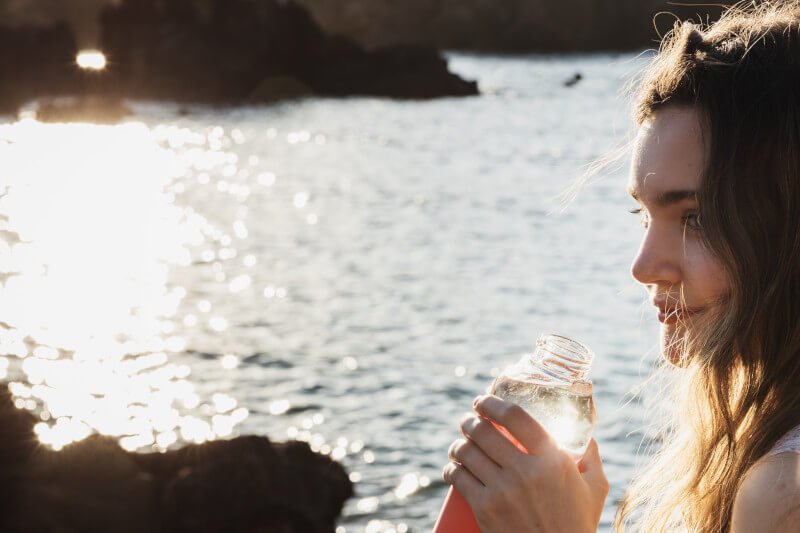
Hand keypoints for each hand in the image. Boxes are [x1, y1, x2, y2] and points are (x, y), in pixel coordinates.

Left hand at [442, 395, 608, 532]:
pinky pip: (457, 477)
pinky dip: (450, 468)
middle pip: (483, 430)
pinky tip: (453, 467)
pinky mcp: (485, 510)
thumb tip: (586, 432)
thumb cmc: (577, 524)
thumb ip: (591, 456)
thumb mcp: (595, 487)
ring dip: (458, 444)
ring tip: (461, 444)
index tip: (483, 400)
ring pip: (466, 452)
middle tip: (469, 421)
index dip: (492, 403)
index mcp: (551, 459)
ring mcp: (502, 491)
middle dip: (470, 421)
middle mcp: (524, 472)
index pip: (514, 417)